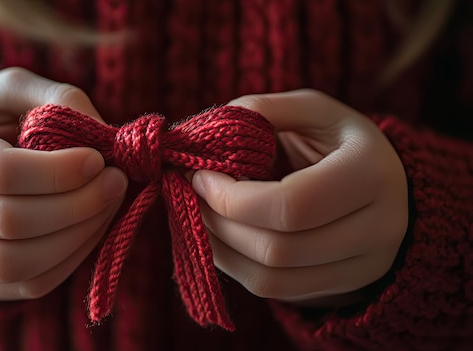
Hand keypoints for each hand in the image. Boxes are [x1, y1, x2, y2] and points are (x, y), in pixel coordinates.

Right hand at [0, 68, 127, 299]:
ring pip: (15, 264)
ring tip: (106, 207)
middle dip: (77, 205)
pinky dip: (68, 261)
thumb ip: (57, 100)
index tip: (100, 161)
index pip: (1, 172)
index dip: (59, 172)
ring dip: (76, 238)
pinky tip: (88, 230)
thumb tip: (104, 136)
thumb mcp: (13, 90)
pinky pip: (24, 286)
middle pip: (9, 222)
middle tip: (115, 184)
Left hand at [191, 89, 407, 304]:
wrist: (386, 185)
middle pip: (277, 249)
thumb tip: (205, 136)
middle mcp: (378, 229)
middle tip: (193, 196)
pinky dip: (235, 266)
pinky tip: (222, 237)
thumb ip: (263, 111)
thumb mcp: (310, 110)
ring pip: (270, 279)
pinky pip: (274, 290)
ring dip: (221, 249)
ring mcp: (363, 267)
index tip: (199, 176)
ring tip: (201, 216)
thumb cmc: (338, 142)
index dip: (232, 198)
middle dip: (219, 223)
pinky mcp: (343, 287)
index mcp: (370, 173)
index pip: (289, 206)